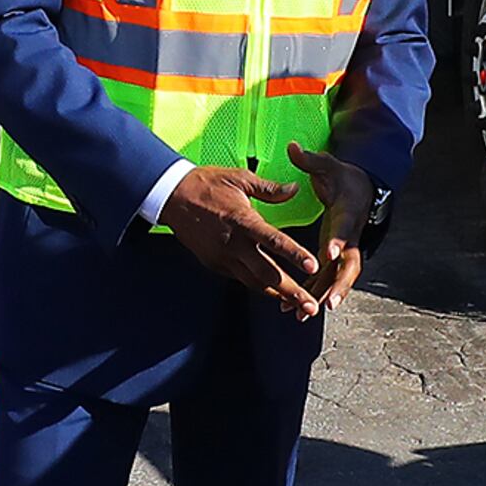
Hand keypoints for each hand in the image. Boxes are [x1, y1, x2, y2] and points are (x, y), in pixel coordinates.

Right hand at [162, 165, 323, 317]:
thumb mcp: (239, 178)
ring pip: (254, 282)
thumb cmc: (206, 184)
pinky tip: (273, 292)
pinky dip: (258, 286)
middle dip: (291, 291)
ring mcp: (222, 257)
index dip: (295, 254)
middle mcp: (233, 244)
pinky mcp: (214, 264)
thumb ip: (269, 189)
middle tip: (311, 305)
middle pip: (267, 274)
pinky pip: (240, 278)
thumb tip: (294, 189)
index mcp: (242, 221)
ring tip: (297, 306)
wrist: (171, 197)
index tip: (313, 266)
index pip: (274, 241)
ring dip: (277, 295)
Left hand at [291, 145, 377, 308]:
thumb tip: (292, 147)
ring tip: (303, 314)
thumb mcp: (329, 165)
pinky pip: (326, 280)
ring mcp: (344, 250)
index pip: (346, 230)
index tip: (328, 254)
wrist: (362, 189)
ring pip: (337, 280)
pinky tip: (295, 310)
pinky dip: (313, 294)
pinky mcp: (334, 257)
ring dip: (321, 297)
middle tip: (328, 303)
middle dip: (339, 286)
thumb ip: (310, 160)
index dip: (339, 242)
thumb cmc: (344, 177)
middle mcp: (350, 237)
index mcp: (349, 214)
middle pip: (349, 267)